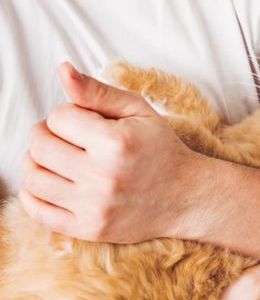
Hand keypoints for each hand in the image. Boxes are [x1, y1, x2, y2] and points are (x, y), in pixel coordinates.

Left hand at [19, 62, 199, 242]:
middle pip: (40, 146)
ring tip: (57, 158)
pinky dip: (33, 193)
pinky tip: (52, 181)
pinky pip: (38, 211)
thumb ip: (98, 91)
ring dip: (37, 162)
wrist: (185, 196)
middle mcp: (102, 177)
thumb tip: (63, 70)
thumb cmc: (163, 150)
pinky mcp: (89, 229)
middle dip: (46, 134)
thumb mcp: (139, 111)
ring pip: (33, 178)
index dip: (67, 114)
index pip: (58, 118)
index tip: (83, 121)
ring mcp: (94, 207)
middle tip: (64, 136)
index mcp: (115, 142)